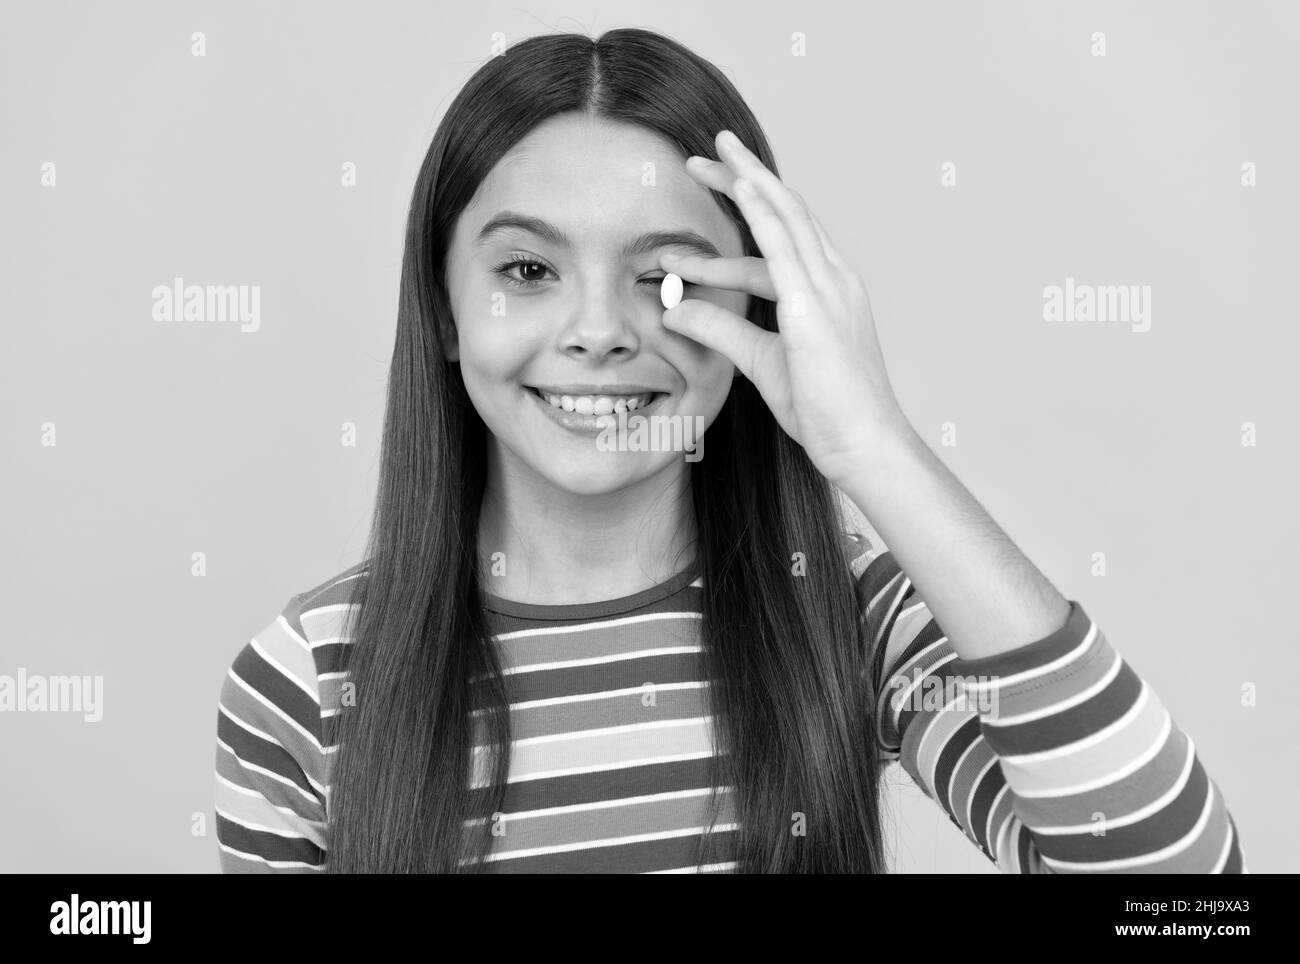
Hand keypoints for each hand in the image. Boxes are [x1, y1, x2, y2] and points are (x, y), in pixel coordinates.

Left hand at [661, 129, 910, 486]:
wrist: (864, 444)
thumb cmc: (825, 409)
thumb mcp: (759, 361)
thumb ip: (721, 329)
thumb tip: (674, 308)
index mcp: (827, 289)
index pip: (783, 234)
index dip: (747, 208)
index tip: (712, 192)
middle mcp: (833, 278)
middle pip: (784, 211)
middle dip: (741, 179)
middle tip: (698, 157)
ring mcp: (829, 289)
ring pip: (785, 215)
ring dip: (745, 181)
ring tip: (703, 159)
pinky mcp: (815, 308)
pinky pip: (785, 247)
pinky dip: (761, 212)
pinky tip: (738, 188)